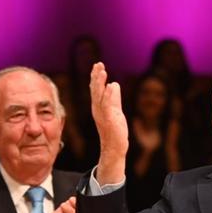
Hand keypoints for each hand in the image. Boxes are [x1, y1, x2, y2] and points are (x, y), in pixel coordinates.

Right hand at [90, 63, 128, 183]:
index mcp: (99, 106)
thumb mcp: (116, 111)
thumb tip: (114, 84)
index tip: (98, 65)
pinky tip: (111, 86)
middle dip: (96, 77)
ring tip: (102, 71)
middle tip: (98, 64)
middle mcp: (98, 109)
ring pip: (99, 96)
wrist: (114, 148)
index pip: (96, 89)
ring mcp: (102, 115)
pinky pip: (108, 106)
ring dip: (100, 83)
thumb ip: (114, 98)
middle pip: (95, 90)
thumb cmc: (115, 130)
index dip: (96, 77)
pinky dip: (109, 96)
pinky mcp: (109, 120)